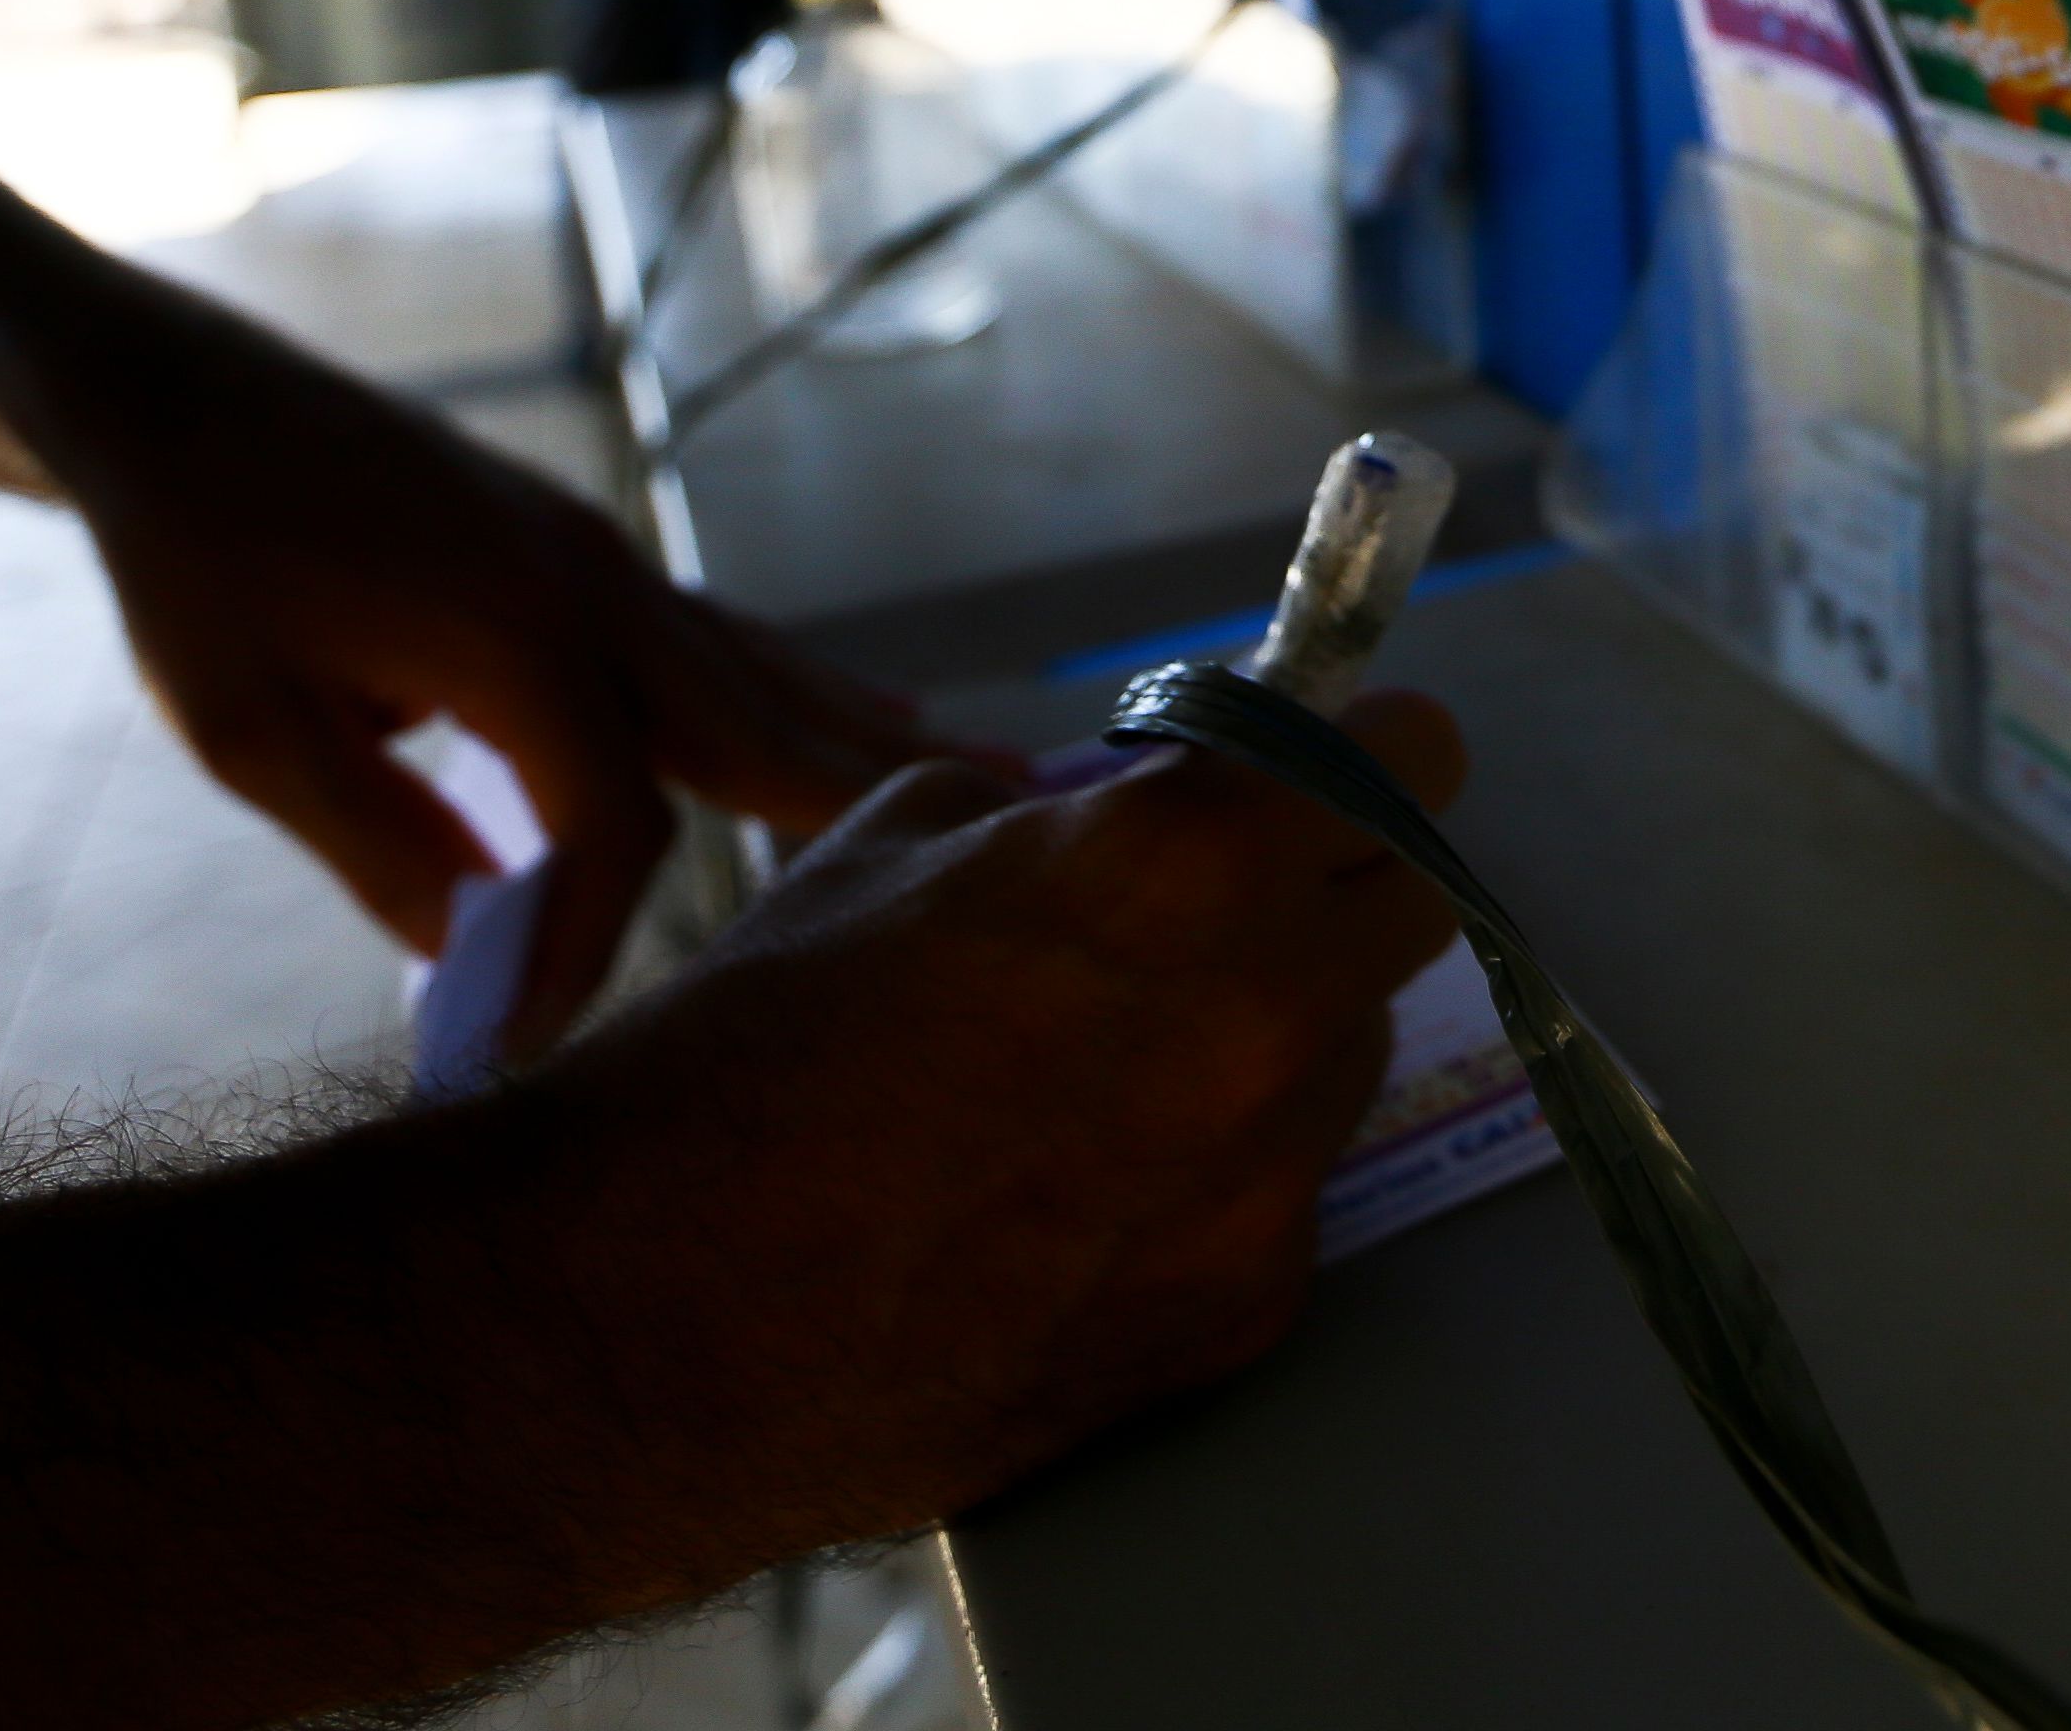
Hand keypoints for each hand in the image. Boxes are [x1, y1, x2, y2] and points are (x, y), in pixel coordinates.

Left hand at [9, 291, 965, 1051]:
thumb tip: (477, 955)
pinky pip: (728, 639)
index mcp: (516, 637)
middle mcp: (593, 591)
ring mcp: (601, 562)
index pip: (614, 830)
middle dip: (878, 817)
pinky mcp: (583, 555)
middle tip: (1008, 884)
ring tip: (1009, 794)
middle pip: (767, 730)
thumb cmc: (195, 563)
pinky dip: (811, 690)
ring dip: (875, 749)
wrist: (170, 396)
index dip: (585, 948)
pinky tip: (877, 718)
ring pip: (768, 675)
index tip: (518, 1046)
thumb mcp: (249, 729)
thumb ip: (380, 841)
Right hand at [523, 690, 1473, 1558]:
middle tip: (1229, 905)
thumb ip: (1067, 820)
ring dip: (1270, 1040)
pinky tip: (1072, 1205)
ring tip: (1105, 1078)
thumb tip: (1140, 813)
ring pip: (1344, 1061)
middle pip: (1413, 905)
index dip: (1367, 752)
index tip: (1326, 766)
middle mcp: (1268, 1016)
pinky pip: (1276, 1202)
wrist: (657, 1317)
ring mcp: (1270, 1181)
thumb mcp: (891, 846)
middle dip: (1338, 882)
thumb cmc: (749, 1048)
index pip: (1412, 760)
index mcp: (1189, 862)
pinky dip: (1209, 1184)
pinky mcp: (1245, 1315)